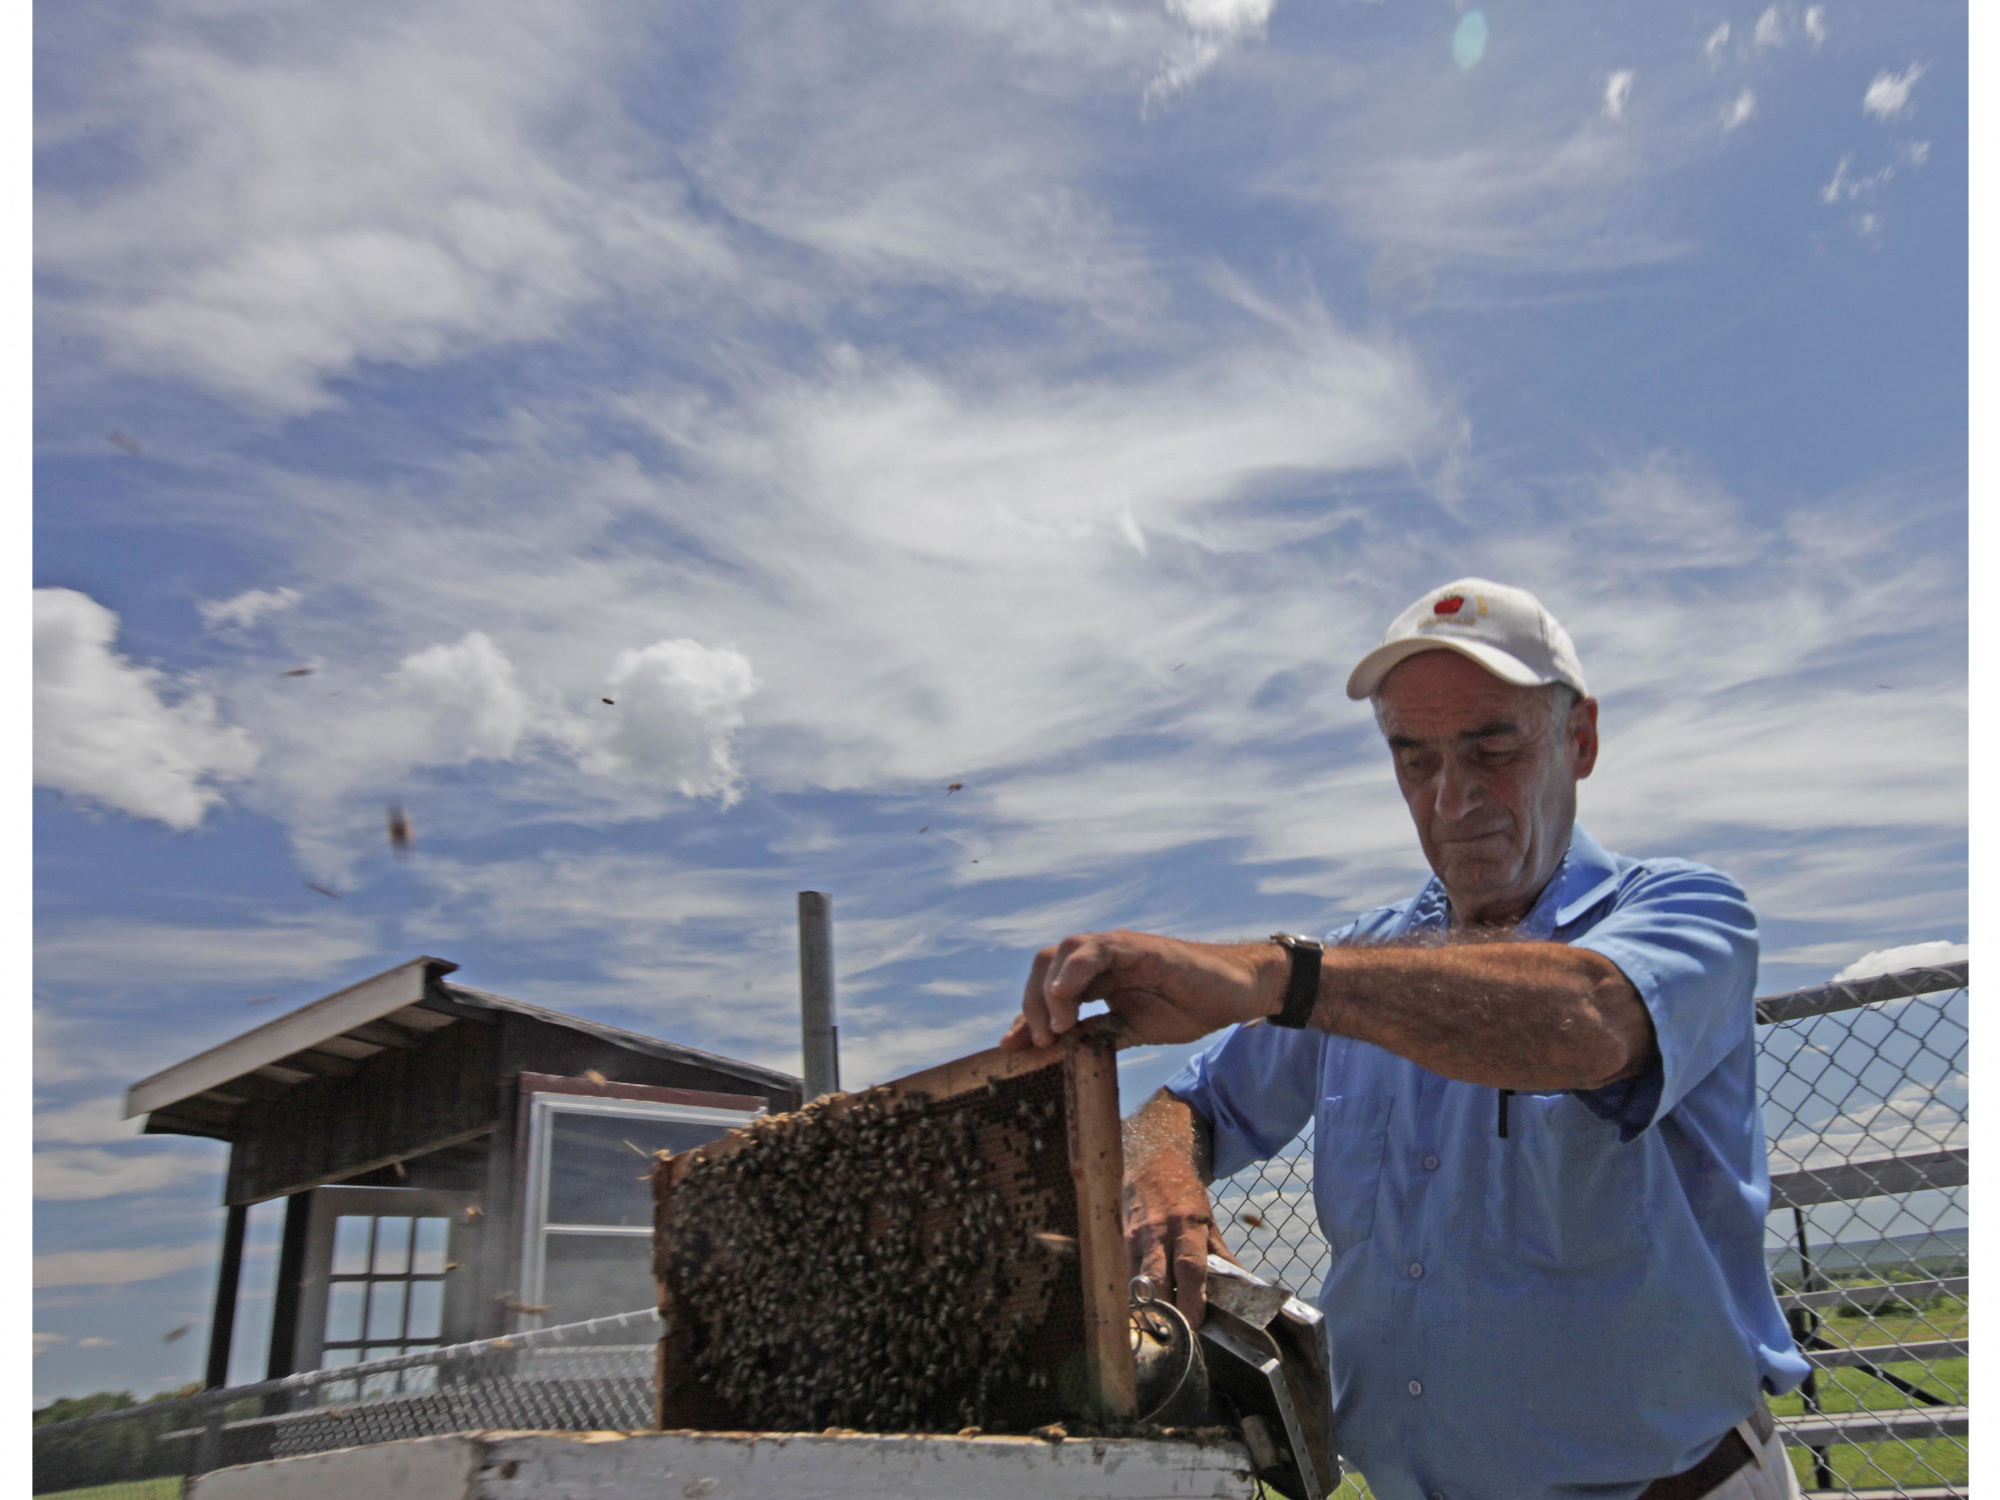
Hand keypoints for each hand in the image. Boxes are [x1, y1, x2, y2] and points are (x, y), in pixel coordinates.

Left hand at [999, 930, 1286, 1051]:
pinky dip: (1074, 969)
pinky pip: (1098, 948)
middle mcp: (1099, 957)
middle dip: (1030, 1003)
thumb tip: (1051, 1051)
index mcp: (1094, 976)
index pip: (1045, 987)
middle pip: (1044, 964)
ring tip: (1055, 1027)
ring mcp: (1119, 948)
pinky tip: (1066, 997)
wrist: (1234, 995)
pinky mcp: (1140, 947)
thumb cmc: (1185, 1007)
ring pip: (1063, 950)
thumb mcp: (1129, 1030)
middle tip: (1038, 1042)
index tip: (1010, 1050)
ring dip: (1049, 990)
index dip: (1024, 1016)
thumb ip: (1092, 1035)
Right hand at [1124, 1150, 1238, 1329]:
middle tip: (1180, 1334)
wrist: (1151, 1160)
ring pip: (1138, 1281)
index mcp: (1186, 1223)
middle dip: (1167, 1311)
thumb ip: (1221, 1255)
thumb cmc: (1184, 1194)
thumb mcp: (1208, 1220)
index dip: (1193, 1298)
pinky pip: (1128, 1275)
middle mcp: (1158, 1230)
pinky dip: (1138, 1295)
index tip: (1198, 1323)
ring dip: (1150, 1307)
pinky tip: (1148, 1308)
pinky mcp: (1122, 1241)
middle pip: (1158, 1280)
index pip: (1190, 1266)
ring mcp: (1136, 1236)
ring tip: (1164, 1328)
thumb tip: (1243, 1286)